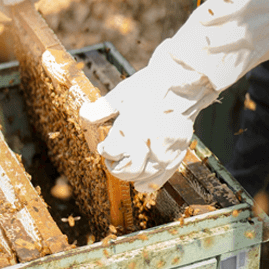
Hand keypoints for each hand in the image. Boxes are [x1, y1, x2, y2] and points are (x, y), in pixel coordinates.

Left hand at [79, 39, 218, 192]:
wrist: (183, 85)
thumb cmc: (152, 86)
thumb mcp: (122, 94)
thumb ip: (102, 109)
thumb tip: (85, 116)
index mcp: (134, 129)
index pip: (111, 153)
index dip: (106, 149)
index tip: (106, 144)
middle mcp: (151, 145)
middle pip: (126, 170)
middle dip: (116, 164)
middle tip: (117, 153)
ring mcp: (166, 152)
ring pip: (142, 177)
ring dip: (131, 172)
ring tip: (130, 159)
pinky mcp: (177, 155)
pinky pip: (161, 178)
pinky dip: (148, 183)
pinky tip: (140, 184)